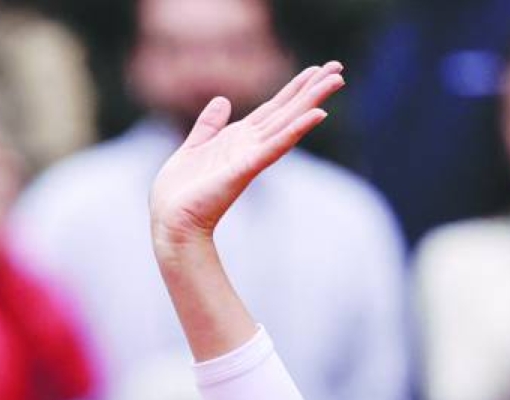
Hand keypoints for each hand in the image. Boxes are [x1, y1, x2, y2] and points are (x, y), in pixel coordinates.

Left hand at [150, 62, 344, 256]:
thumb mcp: (193, 148)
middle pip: (287, 111)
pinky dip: (296, 130)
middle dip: (312, 89)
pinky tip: (316, 115)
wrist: (171, 222)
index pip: (273, 109)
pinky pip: (275, 147)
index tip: (316, 70)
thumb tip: (223, 100)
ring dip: (312, 101)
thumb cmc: (179, 194)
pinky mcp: (245, 169)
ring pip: (288, 123)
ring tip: (336, 81)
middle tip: (338, 68)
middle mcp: (249, 146)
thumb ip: (209, 125)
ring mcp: (250, 157)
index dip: (294, 88)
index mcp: (237, 140)